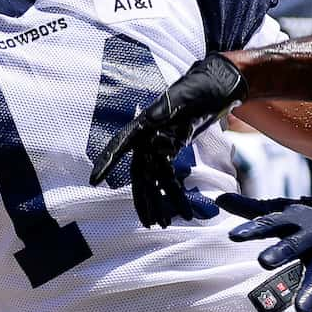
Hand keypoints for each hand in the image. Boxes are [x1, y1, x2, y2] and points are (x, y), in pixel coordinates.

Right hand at [91, 52, 245, 226]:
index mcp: (145, 123)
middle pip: (140, 173)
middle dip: (144, 199)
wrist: (217, 87)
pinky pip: (169, 177)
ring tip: (164, 224)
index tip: (94, 179)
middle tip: (149, 222)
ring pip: (154, 180)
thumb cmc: (200, 87)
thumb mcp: (186, 95)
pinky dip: (173, 193)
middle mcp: (147, 137)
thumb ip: (170, 108)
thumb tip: (153, 117)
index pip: (121, 144)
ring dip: (159, 202)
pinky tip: (180, 210)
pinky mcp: (170, 150)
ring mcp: (158, 145)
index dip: (107, 161)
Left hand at [217, 192, 311, 311]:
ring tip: (300, 309)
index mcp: (294, 219)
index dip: (252, 229)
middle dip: (282, 252)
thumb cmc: (303, 218)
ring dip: (309, 292)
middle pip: (294, 245)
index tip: (233, 236)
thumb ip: (250, 209)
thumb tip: (217, 199)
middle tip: (264, 261)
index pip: (270, 222)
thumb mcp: (280, 208)